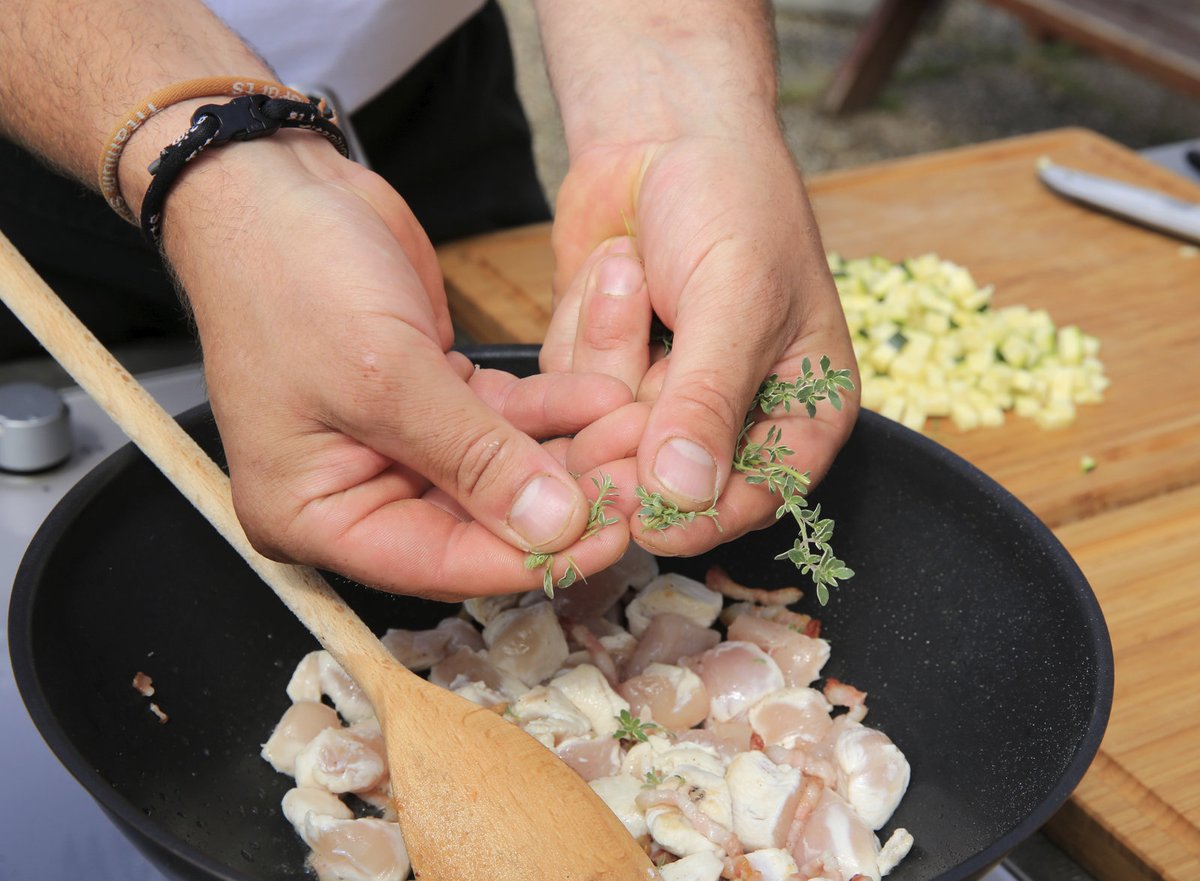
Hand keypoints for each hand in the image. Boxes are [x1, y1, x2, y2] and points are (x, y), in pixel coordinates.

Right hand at [153, 133, 632, 599]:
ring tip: (637, 433)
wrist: (273, 183)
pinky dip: (554, 409)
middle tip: (643, 488)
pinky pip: (506, 421)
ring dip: (572, 453)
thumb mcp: (384, 375)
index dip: (530, 560)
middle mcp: (361, 492)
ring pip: (504, 471)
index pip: (440, 564)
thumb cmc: (287, 276)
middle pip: (481, 524)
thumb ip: (474, 458)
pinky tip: (607, 397)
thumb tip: (555, 527)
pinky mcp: (436, 399)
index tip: (610, 540)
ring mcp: (401, 446)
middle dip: (564, 503)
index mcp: (317, 516)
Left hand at [542, 133, 859, 555]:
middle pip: (666, 482)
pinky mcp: (606, 372)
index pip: (755, 500)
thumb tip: (684, 493)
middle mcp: (733, 416)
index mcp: (802, 410)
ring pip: (607, 436)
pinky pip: (570, 394)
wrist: (660, 127)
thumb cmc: (731, 199)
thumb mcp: (736, 297)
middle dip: (632, 425)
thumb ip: (710, 398)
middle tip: (617, 379)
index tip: (645, 517)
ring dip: (607, 351)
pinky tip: (613, 269)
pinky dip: (580, 330)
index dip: (699, 517)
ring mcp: (662, 397)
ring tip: (632, 267)